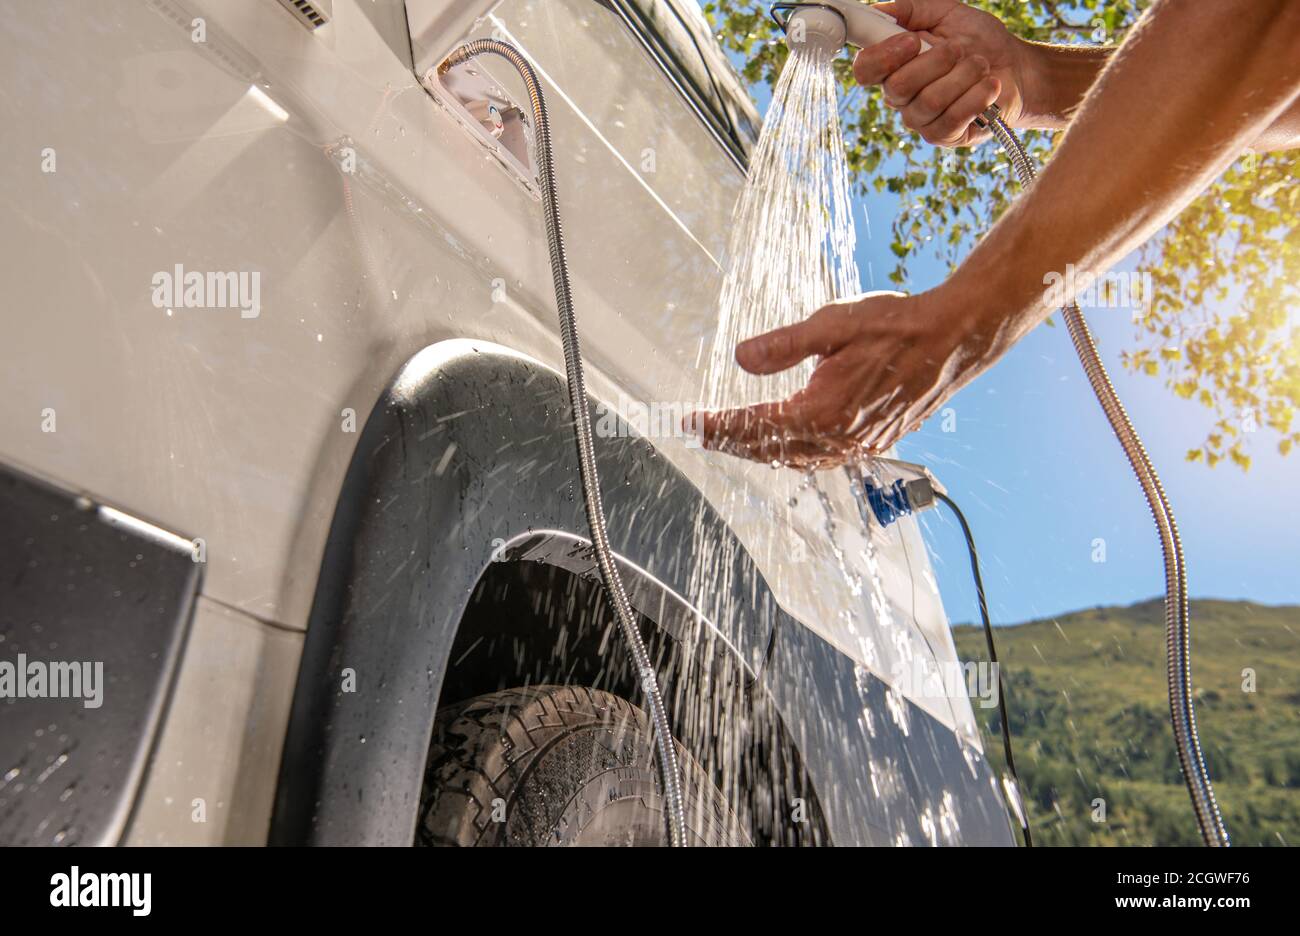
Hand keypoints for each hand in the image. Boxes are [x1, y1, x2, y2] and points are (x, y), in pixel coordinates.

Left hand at [688, 289, 996, 468]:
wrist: (954, 339)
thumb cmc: (897, 326)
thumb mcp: (833, 324)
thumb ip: (784, 345)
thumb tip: (741, 359)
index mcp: (823, 412)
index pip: (755, 427)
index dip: (718, 426)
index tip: (689, 423)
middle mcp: (839, 438)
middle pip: (770, 451)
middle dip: (731, 442)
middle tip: (700, 433)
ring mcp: (859, 444)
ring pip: (796, 459)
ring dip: (760, 451)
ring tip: (731, 440)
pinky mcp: (874, 441)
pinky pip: (822, 457)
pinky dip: (793, 453)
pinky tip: (785, 444)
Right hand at [854, 0, 1035, 145]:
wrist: (1019, 69)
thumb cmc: (980, 42)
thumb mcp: (947, 13)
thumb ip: (911, 9)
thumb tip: (880, 10)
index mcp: (895, 66)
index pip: (865, 70)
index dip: (883, 56)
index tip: (912, 40)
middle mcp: (902, 97)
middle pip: (898, 87)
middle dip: (936, 61)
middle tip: (959, 49)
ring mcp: (922, 120)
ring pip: (929, 102)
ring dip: (962, 76)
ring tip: (980, 65)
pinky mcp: (945, 136)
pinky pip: (951, 119)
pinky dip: (976, 96)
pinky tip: (989, 85)